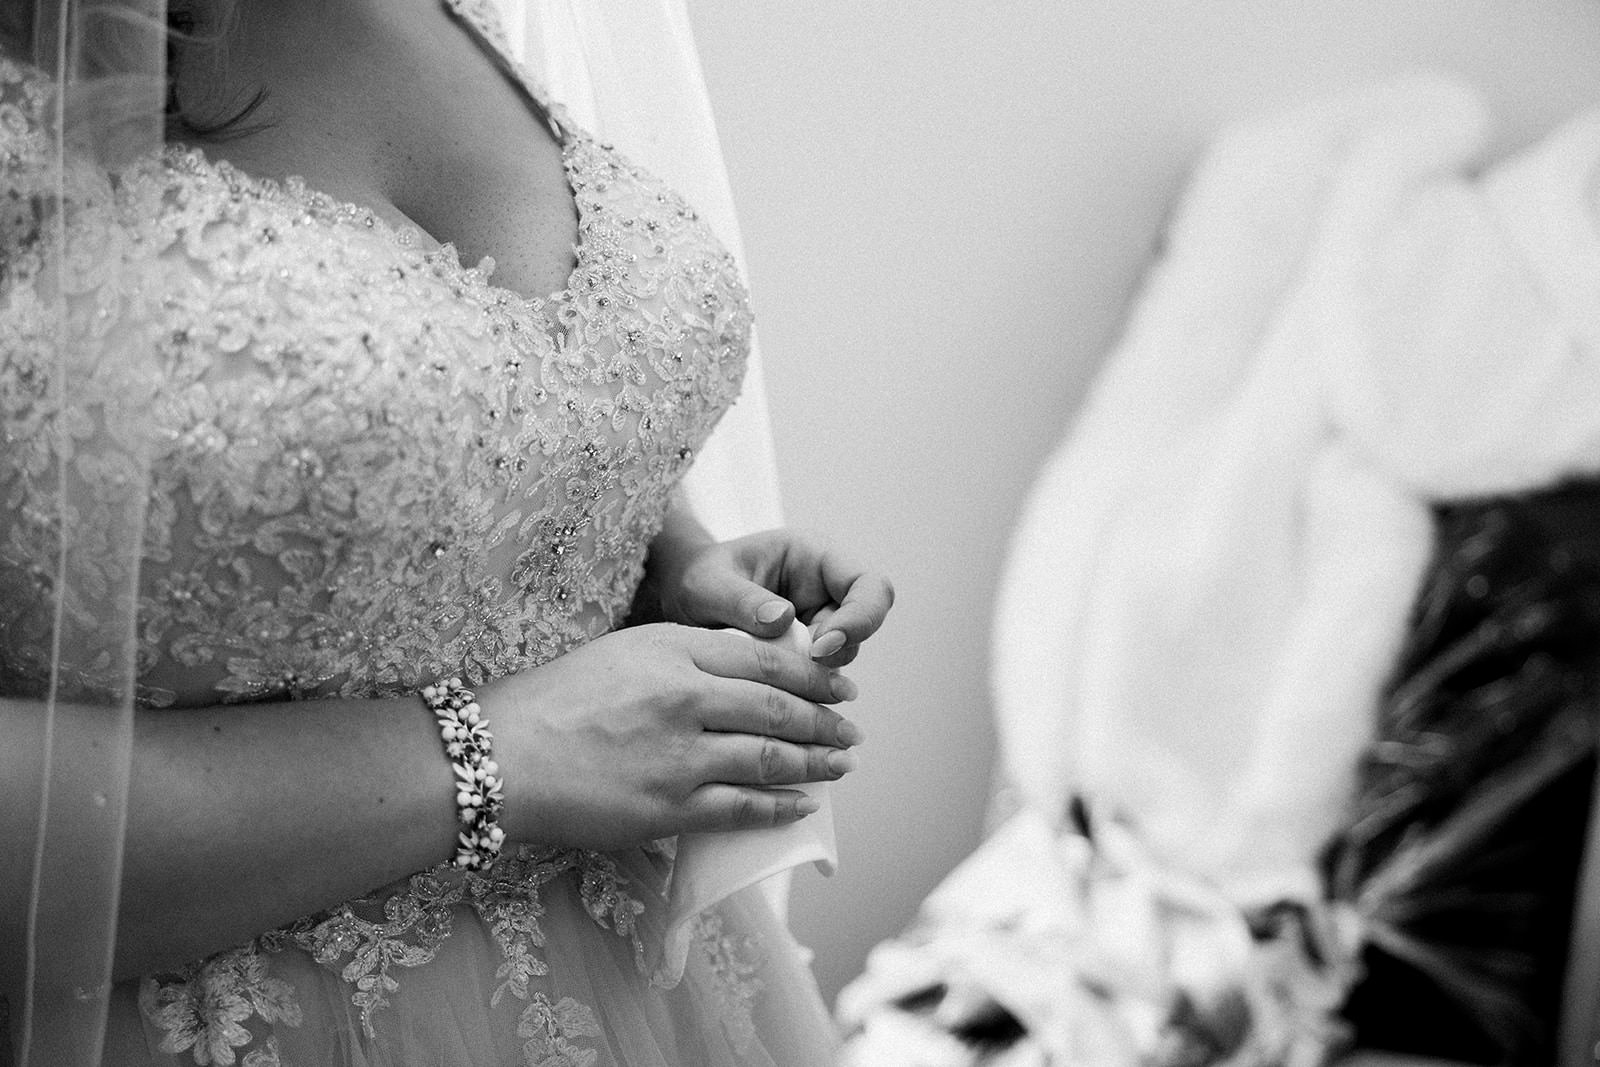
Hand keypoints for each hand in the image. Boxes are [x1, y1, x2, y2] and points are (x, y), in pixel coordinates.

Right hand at [480, 623, 862, 850]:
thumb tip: (745, 670)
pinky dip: (779, 807)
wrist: (500, 754)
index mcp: (672, 649)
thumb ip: (684, 654)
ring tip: (840, 765)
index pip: (765, 658)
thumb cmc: (554, 699)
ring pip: (770, 757)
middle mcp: (683, 696)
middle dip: (825, 720)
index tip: (838, 685)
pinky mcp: (668, 806)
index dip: (812, 674)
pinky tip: (802, 805)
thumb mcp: (623, 650)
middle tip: (851, 729)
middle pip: (778, 707)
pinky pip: (741, 807)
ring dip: (815, 763)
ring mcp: (679, 755)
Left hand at [652, 528, 893, 668]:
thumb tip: (784, 621)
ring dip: (817, 672)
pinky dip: (802, 686)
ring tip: (771, 674)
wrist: (680, 597)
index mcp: (814, 556)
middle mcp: (826, 588)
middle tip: (800, 667)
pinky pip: (819, 674)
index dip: (859, 618)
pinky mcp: (806, 650)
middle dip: (840, 650)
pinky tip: (772, 689)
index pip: (868, 585)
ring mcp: (819, 620)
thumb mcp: (707, 584)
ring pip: (845, 655)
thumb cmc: (695, 578)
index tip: (820, 647)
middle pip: (866, 623)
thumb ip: (741, 600)